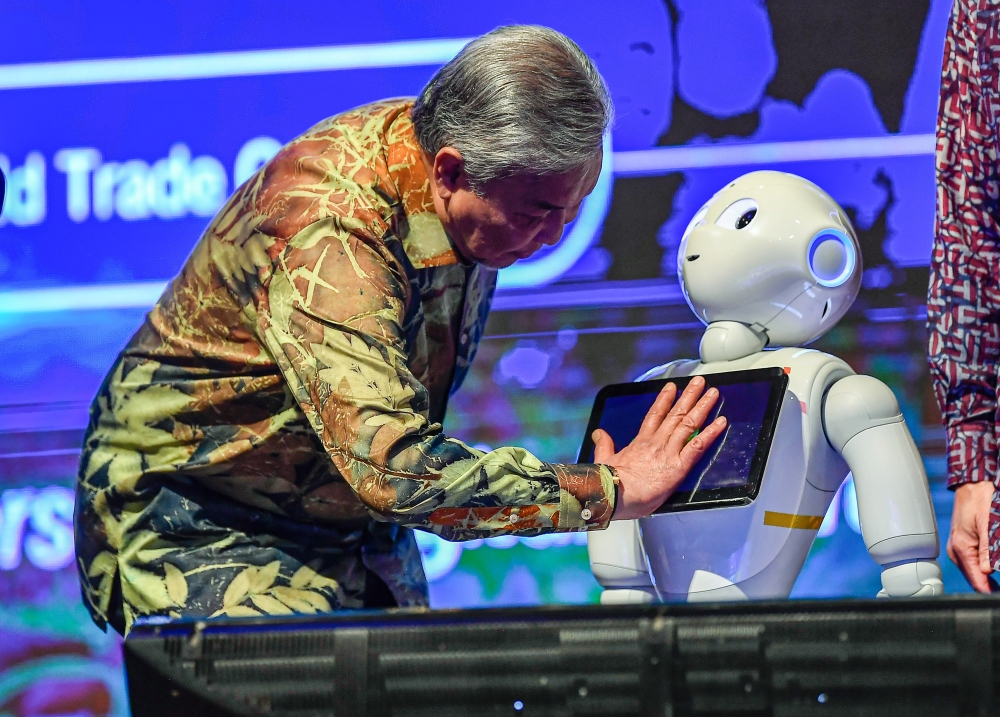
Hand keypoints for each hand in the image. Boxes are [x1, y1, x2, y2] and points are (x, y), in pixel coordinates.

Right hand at [594, 376, 726, 520]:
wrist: (613, 495)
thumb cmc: (610, 484)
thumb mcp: (604, 460)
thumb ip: (604, 445)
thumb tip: (599, 433)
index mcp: (640, 443)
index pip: (655, 415)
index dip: (665, 400)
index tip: (672, 388)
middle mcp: (657, 443)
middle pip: (676, 414)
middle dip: (689, 396)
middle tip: (699, 383)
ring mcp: (669, 452)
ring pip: (689, 423)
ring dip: (703, 407)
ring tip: (713, 394)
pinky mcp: (678, 466)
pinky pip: (698, 445)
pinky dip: (711, 433)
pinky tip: (721, 422)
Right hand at [947, 481, 995, 592]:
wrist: (973, 484)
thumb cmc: (980, 499)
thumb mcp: (989, 524)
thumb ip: (988, 550)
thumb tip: (988, 571)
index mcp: (961, 548)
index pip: (977, 580)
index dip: (990, 591)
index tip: (997, 595)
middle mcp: (957, 551)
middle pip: (976, 579)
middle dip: (990, 585)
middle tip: (997, 589)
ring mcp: (959, 548)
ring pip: (976, 572)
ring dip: (987, 578)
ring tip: (995, 582)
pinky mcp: (964, 544)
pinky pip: (975, 563)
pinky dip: (984, 567)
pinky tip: (992, 568)